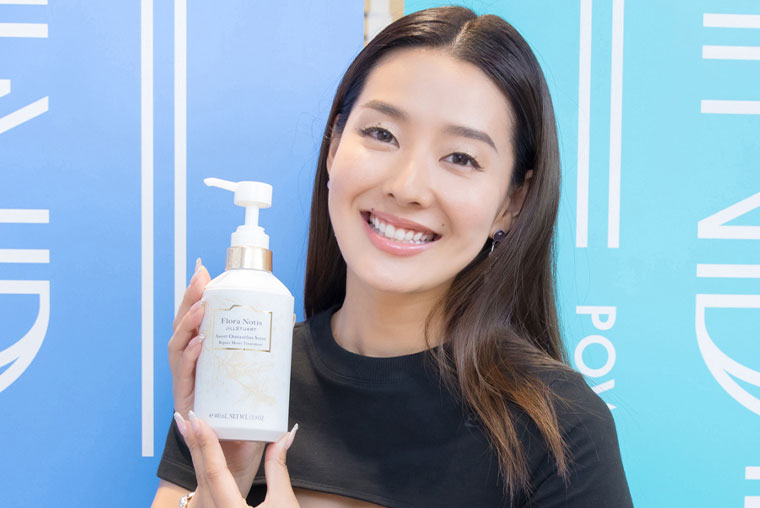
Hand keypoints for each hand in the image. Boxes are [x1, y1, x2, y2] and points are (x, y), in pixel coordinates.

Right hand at [168, 258, 264, 494]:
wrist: (241, 455)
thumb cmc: (248, 411)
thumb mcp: (260, 373)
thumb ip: (270, 347)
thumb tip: (289, 316)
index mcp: (205, 356)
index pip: (198, 320)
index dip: (197, 294)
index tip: (205, 270)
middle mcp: (192, 366)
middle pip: (184, 327)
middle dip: (189, 299)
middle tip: (200, 276)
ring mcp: (187, 383)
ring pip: (178, 348)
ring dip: (187, 324)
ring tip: (201, 306)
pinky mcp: (188, 403)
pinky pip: (184, 377)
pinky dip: (190, 358)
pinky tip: (199, 343)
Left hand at [175, 411, 299, 507]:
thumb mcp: (284, 503)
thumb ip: (278, 467)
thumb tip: (285, 435)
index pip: (215, 471)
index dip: (207, 443)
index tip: (198, 420)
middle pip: (201, 475)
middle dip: (194, 444)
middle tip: (186, 417)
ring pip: (199, 484)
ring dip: (196, 457)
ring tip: (190, 431)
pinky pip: (204, 494)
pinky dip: (202, 472)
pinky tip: (201, 457)